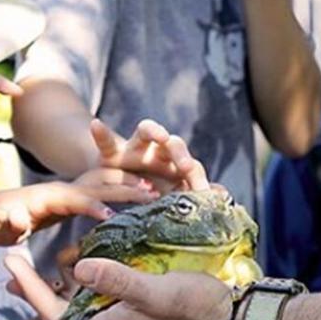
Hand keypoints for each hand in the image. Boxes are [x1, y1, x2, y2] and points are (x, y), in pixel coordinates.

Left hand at [0, 170, 155, 246]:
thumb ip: (8, 221)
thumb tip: (17, 217)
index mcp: (50, 196)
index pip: (75, 198)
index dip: (91, 205)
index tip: (111, 215)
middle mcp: (67, 187)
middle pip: (99, 183)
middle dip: (124, 188)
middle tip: (152, 195)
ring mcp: (75, 188)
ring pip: (108, 180)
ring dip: (132, 183)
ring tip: (157, 192)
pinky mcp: (81, 195)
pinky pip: (108, 187)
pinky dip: (129, 187)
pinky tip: (149, 198)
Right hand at [91, 118, 208, 191]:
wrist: (116, 180)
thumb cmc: (149, 188)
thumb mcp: (170, 194)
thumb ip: (193, 191)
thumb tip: (223, 195)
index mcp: (174, 165)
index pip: (190, 165)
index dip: (197, 177)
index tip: (203, 191)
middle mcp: (157, 151)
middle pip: (173, 144)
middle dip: (180, 152)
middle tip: (186, 166)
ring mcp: (134, 148)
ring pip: (145, 132)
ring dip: (154, 131)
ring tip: (160, 134)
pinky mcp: (111, 152)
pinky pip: (106, 141)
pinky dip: (101, 133)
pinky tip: (96, 124)